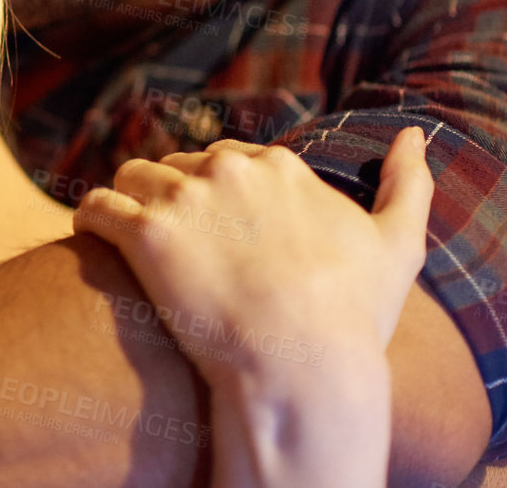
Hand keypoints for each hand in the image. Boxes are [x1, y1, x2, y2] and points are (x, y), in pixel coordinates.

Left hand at [72, 127, 432, 387]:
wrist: (305, 372)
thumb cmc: (352, 320)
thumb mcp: (397, 247)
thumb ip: (407, 185)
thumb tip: (416, 135)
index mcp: (279, 164)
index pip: (229, 158)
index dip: (217, 194)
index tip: (216, 231)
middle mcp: (230, 168)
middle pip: (177, 163)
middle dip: (172, 195)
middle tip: (174, 244)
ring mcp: (185, 198)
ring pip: (132, 175)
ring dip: (128, 200)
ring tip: (126, 239)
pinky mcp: (146, 233)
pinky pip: (96, 206)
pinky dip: (90, 218)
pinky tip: (93, 238)